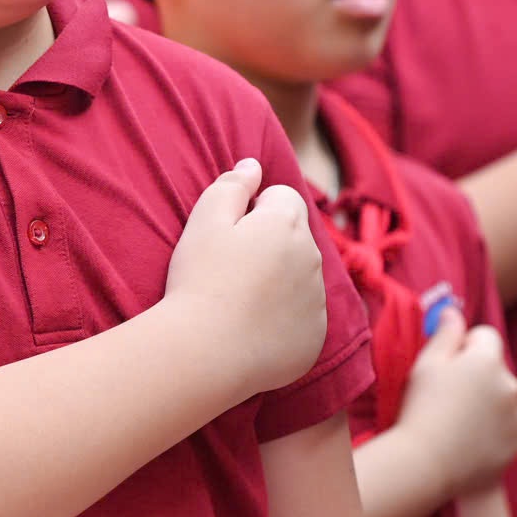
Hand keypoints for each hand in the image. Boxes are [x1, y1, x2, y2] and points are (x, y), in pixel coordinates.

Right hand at [164, 159, 327, 394]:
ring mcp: (316, 300)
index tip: (229, 235)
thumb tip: (254, 165)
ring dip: (280, 279)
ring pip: (301, 276)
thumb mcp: (204, 220)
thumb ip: (231, 185)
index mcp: (286, 223)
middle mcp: (312, 257)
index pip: (283, 197)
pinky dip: (284, 317)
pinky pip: (303, 316)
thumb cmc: (199, 280)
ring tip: (239, 300)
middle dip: (270, 242)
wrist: (205, 352)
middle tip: (230, 267)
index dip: (253, 210)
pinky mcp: (315, 336)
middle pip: (295, 236)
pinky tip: (252, 327)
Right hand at [397, 316, 516, 496]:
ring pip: (501, 399)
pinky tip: (465, 440)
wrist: (427, 463)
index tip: (446, 364)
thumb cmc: (421, 407)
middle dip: (477, 374)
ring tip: (455, 421)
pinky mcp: (515, 446)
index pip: (486, 336)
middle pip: (495, 368)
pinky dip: (491, 430)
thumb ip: (446, 333)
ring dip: (486, 402)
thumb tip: (454, 311)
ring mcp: (516, 418)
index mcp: (488, 360)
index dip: (464, 345)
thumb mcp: (426, 363)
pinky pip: (504, 428)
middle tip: (446, 395)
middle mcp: (511, 386)